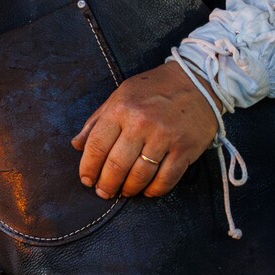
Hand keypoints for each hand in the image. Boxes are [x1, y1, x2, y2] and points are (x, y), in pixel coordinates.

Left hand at [70, 61, 217, 199]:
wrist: (197, 81)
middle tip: (103, 192)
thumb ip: (96, 121)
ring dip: (129, 189)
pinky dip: (155, 190)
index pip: (97, 145)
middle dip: (106, 184)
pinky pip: (166, 178)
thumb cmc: (153, 89)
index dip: (88, 167)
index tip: (86, 180)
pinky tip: (147, 191)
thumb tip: (76, 145)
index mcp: (121, 109)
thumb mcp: (119, 96)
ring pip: (140, 175)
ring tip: (124, 192)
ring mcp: (165, 137)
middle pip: (117, 165)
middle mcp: (141, 124)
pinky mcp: (185, 149)